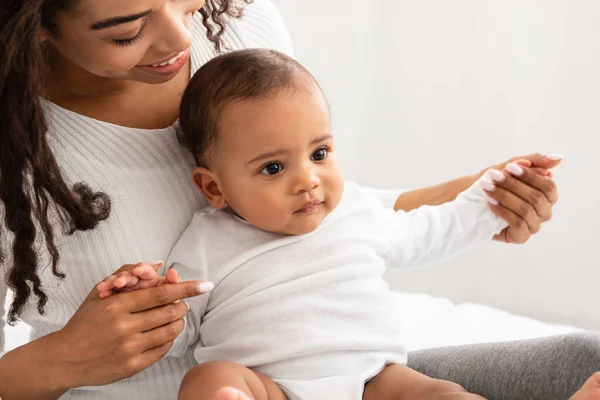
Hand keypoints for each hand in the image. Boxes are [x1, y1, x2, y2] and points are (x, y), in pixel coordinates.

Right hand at [45, 263, 211, 390]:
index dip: (185, 289)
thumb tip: (158, 264)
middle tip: (180, 302)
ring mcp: (129, 348)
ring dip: (178, 321)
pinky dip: (168, 338)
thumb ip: (128, 274)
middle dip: (181, 304)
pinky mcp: (132, 366)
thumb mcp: (101, 293)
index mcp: (116, 306)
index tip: (204, 285)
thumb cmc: (85, 321)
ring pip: (170, 330)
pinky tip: (161, 333)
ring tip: (173, 316)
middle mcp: (124, 327)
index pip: (160, 294)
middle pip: (170, 312)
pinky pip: (163, 349)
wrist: (64, 358)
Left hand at [480, 153, 562, 243]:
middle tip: (493, 175)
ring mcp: (534, 226)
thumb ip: (534, 161)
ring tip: (487, 187)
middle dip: (513, 185)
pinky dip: (502, 210)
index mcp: (548, 196)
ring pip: (526, 210)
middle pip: (537, 198)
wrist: (473, 200)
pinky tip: (490, 202)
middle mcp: (544, 212)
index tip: (509, 167)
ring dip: (504, 196)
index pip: (548, 186)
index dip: (530, 176)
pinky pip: (518, 223)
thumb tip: (558, 158)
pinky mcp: (521, 236)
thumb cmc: (497, 183)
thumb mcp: (512, 168)